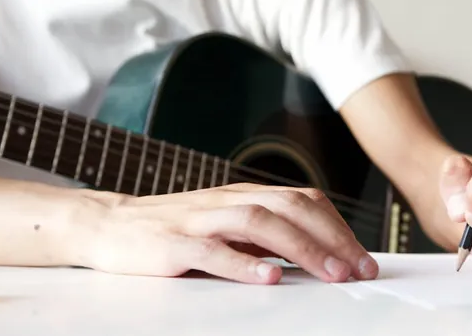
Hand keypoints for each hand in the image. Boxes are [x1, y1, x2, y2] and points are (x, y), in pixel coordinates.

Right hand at [74, 183, 378, 283]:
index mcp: (243, 195)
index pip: (303, 201)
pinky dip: (244, 263)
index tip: (362, 257)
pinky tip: (269, 277)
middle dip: (332, 238)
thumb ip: (263, 235)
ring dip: (301, 248)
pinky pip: (212, 251)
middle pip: (290, 208)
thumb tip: (313, 253)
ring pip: (259, 223)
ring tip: (330, 273)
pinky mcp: (173, 244)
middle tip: (359, 268)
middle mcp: (227, 201)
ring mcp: (200, 220)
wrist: (109, 225)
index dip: (337, 227)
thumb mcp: (225, 225)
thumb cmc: (173, 229)